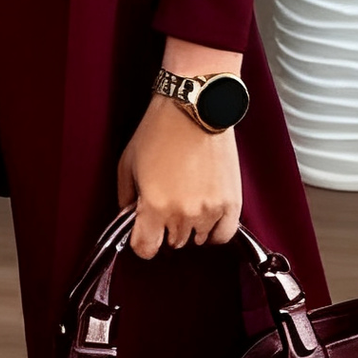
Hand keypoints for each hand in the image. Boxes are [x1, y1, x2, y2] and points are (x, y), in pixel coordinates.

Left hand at [117, 40, 244, 258]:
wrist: (195, 108)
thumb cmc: (160, 131)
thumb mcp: (127, 164)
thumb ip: (125, 199)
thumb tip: (130, 219)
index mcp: (155, 206)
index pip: (146, 249)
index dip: (142, 241)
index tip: (144, 231)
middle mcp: (183, 214)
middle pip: (172, 243)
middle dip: (165, 228)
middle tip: (166, 204)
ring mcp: (210, 210)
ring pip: (196, 240)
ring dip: (189, 227)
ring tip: (188, 201)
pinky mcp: (232, 202)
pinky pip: (223, 235)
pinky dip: (214, 232)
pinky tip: (207, 219)